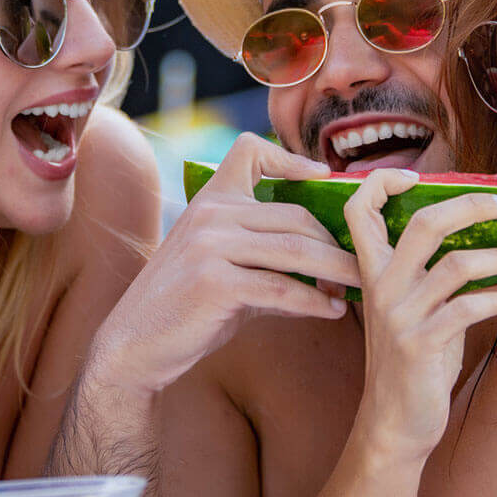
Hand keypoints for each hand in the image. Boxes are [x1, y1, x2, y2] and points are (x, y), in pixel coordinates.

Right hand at [89, 133, 360, 393]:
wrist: (134, 346)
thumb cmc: (186, 308)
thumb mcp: (222, 266)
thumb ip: (266, 254)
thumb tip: (328, 260)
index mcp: (210, 200)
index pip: (250, 150)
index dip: (291, 158)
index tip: (325, 177)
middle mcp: (210, 213)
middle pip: (296, 215)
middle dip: (337, 243)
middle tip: (362, 266)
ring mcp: (209, 246)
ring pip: (296, 250)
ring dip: (337, 271)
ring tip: (360, 286)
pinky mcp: (214, 282)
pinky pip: (281, 288)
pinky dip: (314, 302)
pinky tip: (332, 312)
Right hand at [342, 168, 496, 458]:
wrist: (394, 423)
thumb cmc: (412, 362)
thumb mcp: (413, 310)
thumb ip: (431, 274)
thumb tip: (483, 238)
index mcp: (373, 273)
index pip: (359, 210)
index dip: (382, 182)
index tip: (418, 176)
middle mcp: (382, 288)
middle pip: (425, 224)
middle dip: (471, 205)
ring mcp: (401, 316)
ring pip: (456, 264)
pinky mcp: (422, 345)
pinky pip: (468, 308)